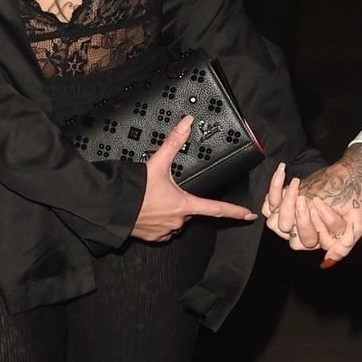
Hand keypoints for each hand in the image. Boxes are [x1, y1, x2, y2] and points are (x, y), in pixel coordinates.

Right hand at [131, 116, 258, 242]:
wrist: (112, 209)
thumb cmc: (135, 190)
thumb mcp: (157, 163)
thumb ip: (174, 142)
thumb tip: (187, 123)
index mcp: (185, 204)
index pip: (217, 209)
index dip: (235, 212)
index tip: (249, 215)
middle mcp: (179, 221)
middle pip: (190, 210)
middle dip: (181, 200)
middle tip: (164, 190)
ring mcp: (166, 231)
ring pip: (176, 220)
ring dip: (169, 211)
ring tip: (153, 199)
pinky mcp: (154, 237)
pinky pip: (162, 230)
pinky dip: (158, 220)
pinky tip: (147, 210)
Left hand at [263, 143, 361, 265]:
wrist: (350, 175)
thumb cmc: (355, 199)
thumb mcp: (357, 224)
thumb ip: (344, 245)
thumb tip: (328, 262)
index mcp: (319, 240)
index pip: (308, 240)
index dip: (309, 224)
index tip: (318, 203)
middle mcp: (302, 232)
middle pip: (289, 234)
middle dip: (296, 216)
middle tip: (303, 197)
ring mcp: (290, 218)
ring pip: (276, 222)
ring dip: (284, 202)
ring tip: (296, 184)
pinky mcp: (282, 203)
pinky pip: (269, 203)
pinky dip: (273, 188)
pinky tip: (283, 173)